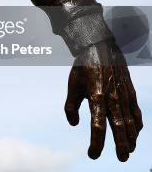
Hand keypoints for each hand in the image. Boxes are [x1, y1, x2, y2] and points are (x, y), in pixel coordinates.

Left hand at [64, 40, 142, 160]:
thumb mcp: (72, 86)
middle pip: (119, 128)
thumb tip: (74, 124)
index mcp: (96, 98)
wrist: (100, 48)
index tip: (92, 155)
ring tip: (129, 151)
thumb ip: (71, 107)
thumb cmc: (83, 68)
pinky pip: (136, 112)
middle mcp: (112, 99)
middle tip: (121, 159)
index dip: (96, 143)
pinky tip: (135, 133)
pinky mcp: (130, 92)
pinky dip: (137, 124)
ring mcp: (123, 96)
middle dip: (121, 146)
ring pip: (131, 122)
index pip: (97, 127)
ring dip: (131, 138)